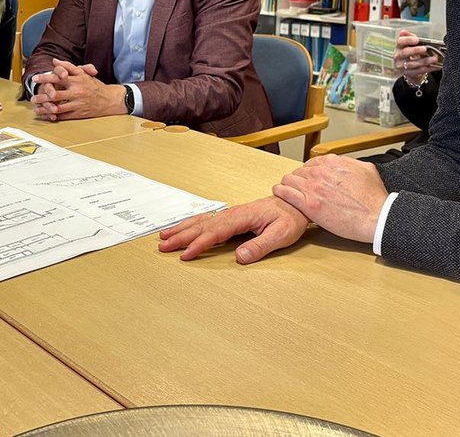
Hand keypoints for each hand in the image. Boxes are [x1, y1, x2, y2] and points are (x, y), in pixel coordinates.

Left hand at [29, 59, 121, 121]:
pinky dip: (53, 116)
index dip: (46, 78)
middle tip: (32, 98)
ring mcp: (77, 104)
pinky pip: (64, 116)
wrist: (109, 100)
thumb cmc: (94, 85)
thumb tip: (54, 61)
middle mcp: (77, 92)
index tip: (35, 78)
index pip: (59, 78)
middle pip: (56, 94)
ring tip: (36, 108)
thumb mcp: (83, 73)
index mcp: (77, 80)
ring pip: (58, 107)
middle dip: (42, 96)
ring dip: (45, 108)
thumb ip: (68, 66)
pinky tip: (46, 115)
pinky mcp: (78, 114)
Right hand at [158, 196, 310, 263]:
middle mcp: (233, 213)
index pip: (215, 232)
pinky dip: (191, 224)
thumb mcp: (281, 234)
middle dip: (181, 236)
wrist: (296, 203)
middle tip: (163, 247)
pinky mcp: (231, 217)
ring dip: (182, 229)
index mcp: (242, 217)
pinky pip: (206, 220)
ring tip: (164, 237)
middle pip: (202, 226)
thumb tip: (239, 256)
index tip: (186, 255)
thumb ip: (261, 246)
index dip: (199, 244)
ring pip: (201, 221)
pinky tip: (182, 228)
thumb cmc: (290, 218)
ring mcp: (230, 214)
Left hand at [272, 155, 387, 242]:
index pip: (311, 163)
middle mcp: (321, 172)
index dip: (309, 172)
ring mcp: (314, 188)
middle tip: (299, 188)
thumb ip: (351, 163)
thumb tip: (345, 163)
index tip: (309, 179)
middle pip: (299, 171)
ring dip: (288, 184)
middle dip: (299, 179)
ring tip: (287, 190)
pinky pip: (286, 193)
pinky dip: (281, 192)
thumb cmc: (374, 198)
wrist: (377, 217)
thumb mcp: (367, 170)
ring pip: (289, 180)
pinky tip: (280, 193)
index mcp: (334, 163)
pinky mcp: (309, 205)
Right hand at [394, 30, 441, 82]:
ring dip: (424, 61)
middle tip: (425, 49)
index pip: (400, 41)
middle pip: (405, 52)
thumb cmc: (411, 53)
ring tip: (434, 59)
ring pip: (412, 64)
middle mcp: (398, 56)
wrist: (409, 68)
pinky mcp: (407, 73)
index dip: (408, 40)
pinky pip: (418, 71)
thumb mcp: (410, 44)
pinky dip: (428, 68)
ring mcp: (401, 66)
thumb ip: (410, 37)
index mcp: (399, 47)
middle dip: (415, 50)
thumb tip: (404, 31)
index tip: (417, 39)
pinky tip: (435, 66)